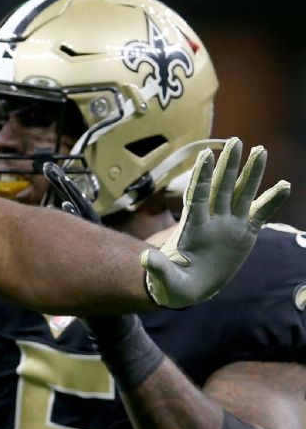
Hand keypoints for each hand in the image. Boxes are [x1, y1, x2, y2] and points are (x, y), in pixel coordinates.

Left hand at [142, 138, 289, 307]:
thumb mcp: (164, 279)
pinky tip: (285, 186)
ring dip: (251, 174)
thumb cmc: (173, 283)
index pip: (198, 197)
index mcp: (193, 228)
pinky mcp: (244, 233)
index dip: (201, 177)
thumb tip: (144, 259)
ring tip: (260, 150)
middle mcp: (212, 220)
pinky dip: (272, 201)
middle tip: (235, 141)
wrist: (188, 287)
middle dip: (228, 165)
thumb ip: (157, 268)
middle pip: (221, 187)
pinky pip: (260, 214)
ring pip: (241, 193)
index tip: (205, 155)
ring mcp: (229, 225)